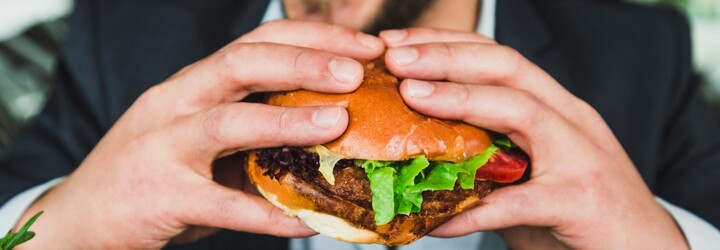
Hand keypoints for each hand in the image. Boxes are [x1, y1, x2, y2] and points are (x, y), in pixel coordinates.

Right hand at [15, 20, 383, 248]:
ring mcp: (163, 147)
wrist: (79, 219)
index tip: (364, 48)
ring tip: (337, 123)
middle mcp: (176, 103)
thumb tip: (332, 133)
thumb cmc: (154, 173)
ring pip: (226, 123)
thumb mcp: (201, 138)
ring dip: (286, 121)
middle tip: (357, 70)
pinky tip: (307, 221)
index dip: (314, 40)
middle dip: (304, 61)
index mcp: (193, 84)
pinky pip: (221, 206)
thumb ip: (253, 131)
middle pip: (241, 64)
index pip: (257, 42)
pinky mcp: (160, 197)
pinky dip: (266, 214)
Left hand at [379, 28, 687, 248]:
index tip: (397, 45)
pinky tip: (435, 219)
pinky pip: (517, 202)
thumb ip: (487, 159)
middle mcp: (569, 120)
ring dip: (460, 98)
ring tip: (411, 96)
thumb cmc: (579, 212)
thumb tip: (420, 156)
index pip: (498, 57)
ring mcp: (580, 156)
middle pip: (507, 66)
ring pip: (520, 109)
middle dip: (447, 55)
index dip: (447, 44)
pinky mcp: (580, 200)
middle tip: (394, 59)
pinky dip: (474, 209)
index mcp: (554, 107)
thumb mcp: (530, 172)